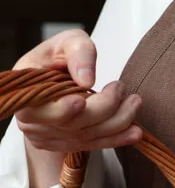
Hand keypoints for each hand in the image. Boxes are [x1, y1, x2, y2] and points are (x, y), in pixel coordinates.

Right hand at [13, 29, 142, 152]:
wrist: (56, 78)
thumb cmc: (60, 56)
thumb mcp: (67, 43)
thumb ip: (78, 53)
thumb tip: (86, 80)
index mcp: (26, 95)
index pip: (39, 110)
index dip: (60, 110)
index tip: (82, 100)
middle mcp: (34, 123)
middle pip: (72, 125)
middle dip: (103, 108)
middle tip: (121, 87)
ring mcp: (51, 137)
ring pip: (88, 136)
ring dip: (118, 122)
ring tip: (135, 102)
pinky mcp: (69, 144)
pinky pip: (96, 145)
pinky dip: (118, 139)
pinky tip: (135, 133)